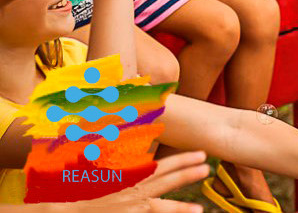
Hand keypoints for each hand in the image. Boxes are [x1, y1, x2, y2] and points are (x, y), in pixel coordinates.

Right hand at [70, 150, 208, 211]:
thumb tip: (124, 122)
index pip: (162, 166)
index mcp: (128, 174)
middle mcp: (133, 191)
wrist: (60, 208)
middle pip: (167, 182)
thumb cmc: (74, 183)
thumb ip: (111, 146)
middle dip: (189, 175)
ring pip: (162, 208)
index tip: (201, 155)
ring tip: (200, 209)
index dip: (184, 160)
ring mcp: (131, 208)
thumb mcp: (93, 161)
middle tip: (208, 169)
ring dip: (182, 208)